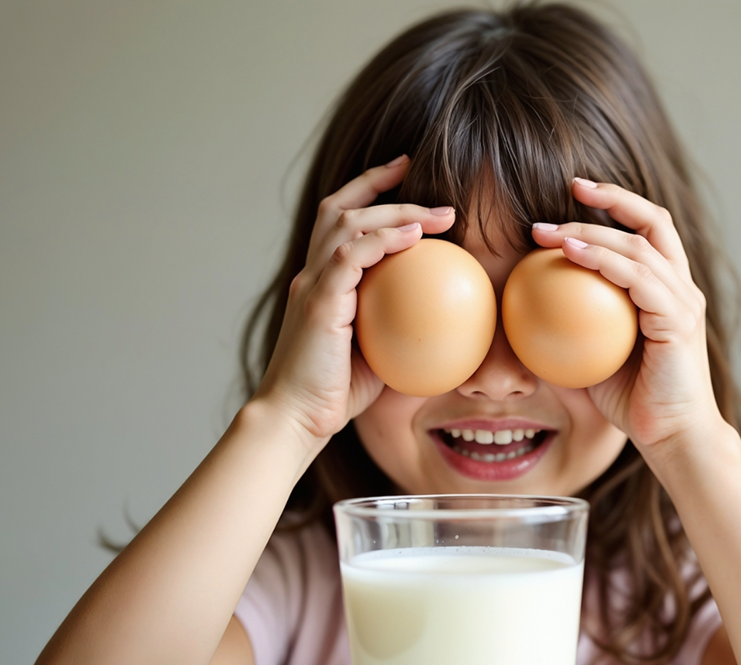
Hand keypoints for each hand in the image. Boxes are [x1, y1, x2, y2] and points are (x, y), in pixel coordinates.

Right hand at [252, 155, 455, 445]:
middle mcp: (312, 274)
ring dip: (396, 212)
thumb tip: (445, 321)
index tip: (404, 172)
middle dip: (385, 187)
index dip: (368, 190)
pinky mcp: (319, 302)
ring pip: (348, 224)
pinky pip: (351, 257)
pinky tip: (414, 237)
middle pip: (342, 208)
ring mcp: (312, 285)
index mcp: (321, 281)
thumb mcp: (375, 351)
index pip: (339, 220)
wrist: (295, 417)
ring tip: (439, 214)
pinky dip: (382, 240)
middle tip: (431, 189)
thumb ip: (396, 325)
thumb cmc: (334, 392)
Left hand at [530, 178, 723, 454]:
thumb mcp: (594, 357)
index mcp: (669, 290)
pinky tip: (569, 255)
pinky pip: (637, 279)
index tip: (575, 190)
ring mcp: (684, 303)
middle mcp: (683, 289)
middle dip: (607, 200)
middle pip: (653, 222)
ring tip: (548, 231)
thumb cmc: (634, 402)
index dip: (617, 202)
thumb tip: (521, 312)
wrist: (673, 439)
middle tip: (563, 192)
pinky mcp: (677, 322)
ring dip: (591, 231)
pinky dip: (602, 260)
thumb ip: (572, 327)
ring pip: (639, 246)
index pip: (650, 229)